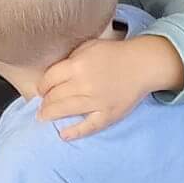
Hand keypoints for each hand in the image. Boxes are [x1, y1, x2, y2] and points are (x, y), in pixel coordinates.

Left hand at [38, 34, 175, 140]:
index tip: (40, 90)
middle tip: (42, 105)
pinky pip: (89, 126)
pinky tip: (63, 135)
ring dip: (50, 115)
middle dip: (45, 102)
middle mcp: (84, 84)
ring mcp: (97, 101)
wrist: (143, 64)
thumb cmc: (114, 54)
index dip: (41, 86)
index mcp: (77, 66)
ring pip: (66, 110)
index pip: (49, 79)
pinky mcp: (108, 114)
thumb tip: (53, 74)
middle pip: (54, 96)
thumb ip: (70, 59)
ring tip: (43, 117)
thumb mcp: (88, 47)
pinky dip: (75, 132)